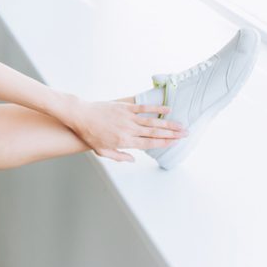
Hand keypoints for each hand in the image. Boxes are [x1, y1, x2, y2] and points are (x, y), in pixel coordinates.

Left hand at [63, 99, 185, 162]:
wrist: (80, 115)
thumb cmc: (89, 134)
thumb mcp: (102, 151)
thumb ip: (119, 156)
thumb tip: (133, 159)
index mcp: (124, 142)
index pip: (149, 143)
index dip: (164, 143)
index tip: (176, 142)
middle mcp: (129, 130)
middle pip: (155, 133)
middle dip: (172, 134)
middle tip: (186, 134)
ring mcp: (127, 117)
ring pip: (152, 121)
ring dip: (168, 123)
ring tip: (181, 125)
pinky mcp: (124, 107)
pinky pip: (143, 108)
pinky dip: (156, 108)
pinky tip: (167, 109)